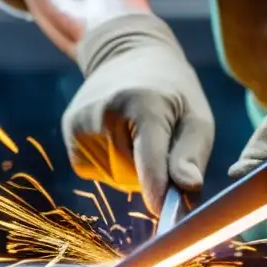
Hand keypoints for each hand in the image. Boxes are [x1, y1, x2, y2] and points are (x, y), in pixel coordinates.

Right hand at [62, 13, 213, 214]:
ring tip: (139, 134)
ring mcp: (82, 122)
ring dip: (132, 170)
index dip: (156, 189)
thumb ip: (192, 154)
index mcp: (143, 103)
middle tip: (162, 145)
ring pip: (115, 178)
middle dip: (152, 175)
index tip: (162, 212)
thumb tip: (188, 187)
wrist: (129, 55)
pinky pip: (96, 172)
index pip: (148, 158)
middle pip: (133, 176)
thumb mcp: (196, 117)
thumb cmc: (173, 92)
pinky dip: (112, 166)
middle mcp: (105, 112)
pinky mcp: (70, 131)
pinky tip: (119, 138)